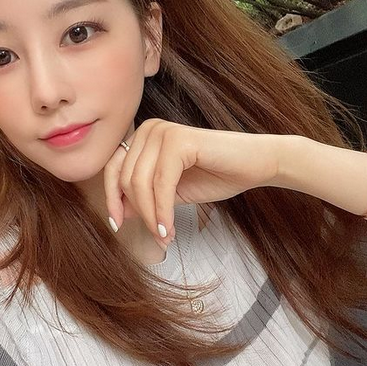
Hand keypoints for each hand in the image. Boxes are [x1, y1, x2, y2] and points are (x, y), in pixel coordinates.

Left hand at [104, 119, 280, 244]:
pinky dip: (163, 211)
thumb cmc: (217, 174)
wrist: (256, 165)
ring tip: (165, 235)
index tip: (117, 225)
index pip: (113, 169)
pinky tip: (169, 228)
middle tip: (156, 236)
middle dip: (138, 214)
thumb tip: (120, 212)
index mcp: (144, 136)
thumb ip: (145, 197)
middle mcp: (150, 129)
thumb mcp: (171, 191)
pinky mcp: (179, 140)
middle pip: (125, 179)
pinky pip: (161, 184)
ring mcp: (164, 131)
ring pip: (140, 183)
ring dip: (151, 216)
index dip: (111, 199)